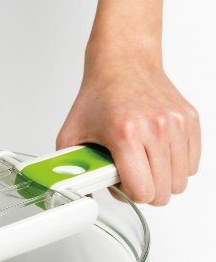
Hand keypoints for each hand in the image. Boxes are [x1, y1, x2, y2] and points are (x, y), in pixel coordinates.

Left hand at [56, 63, 199, 205]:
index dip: (129, 195)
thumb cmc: (98, 98)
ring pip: (179, 181)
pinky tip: (156, 155)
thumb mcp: (70, 136)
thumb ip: (70, 171)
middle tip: (130, 175)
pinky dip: (175, 167)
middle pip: (162, 192)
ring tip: (142, 164)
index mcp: (125, 134)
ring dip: (160, 180)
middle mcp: (155, 127)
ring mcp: (176, 123)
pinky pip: (192, 164)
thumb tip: (76, 198)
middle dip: (144, 191)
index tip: (120, 184)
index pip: (142, 191)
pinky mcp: (189, 120)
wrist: (123, 63)